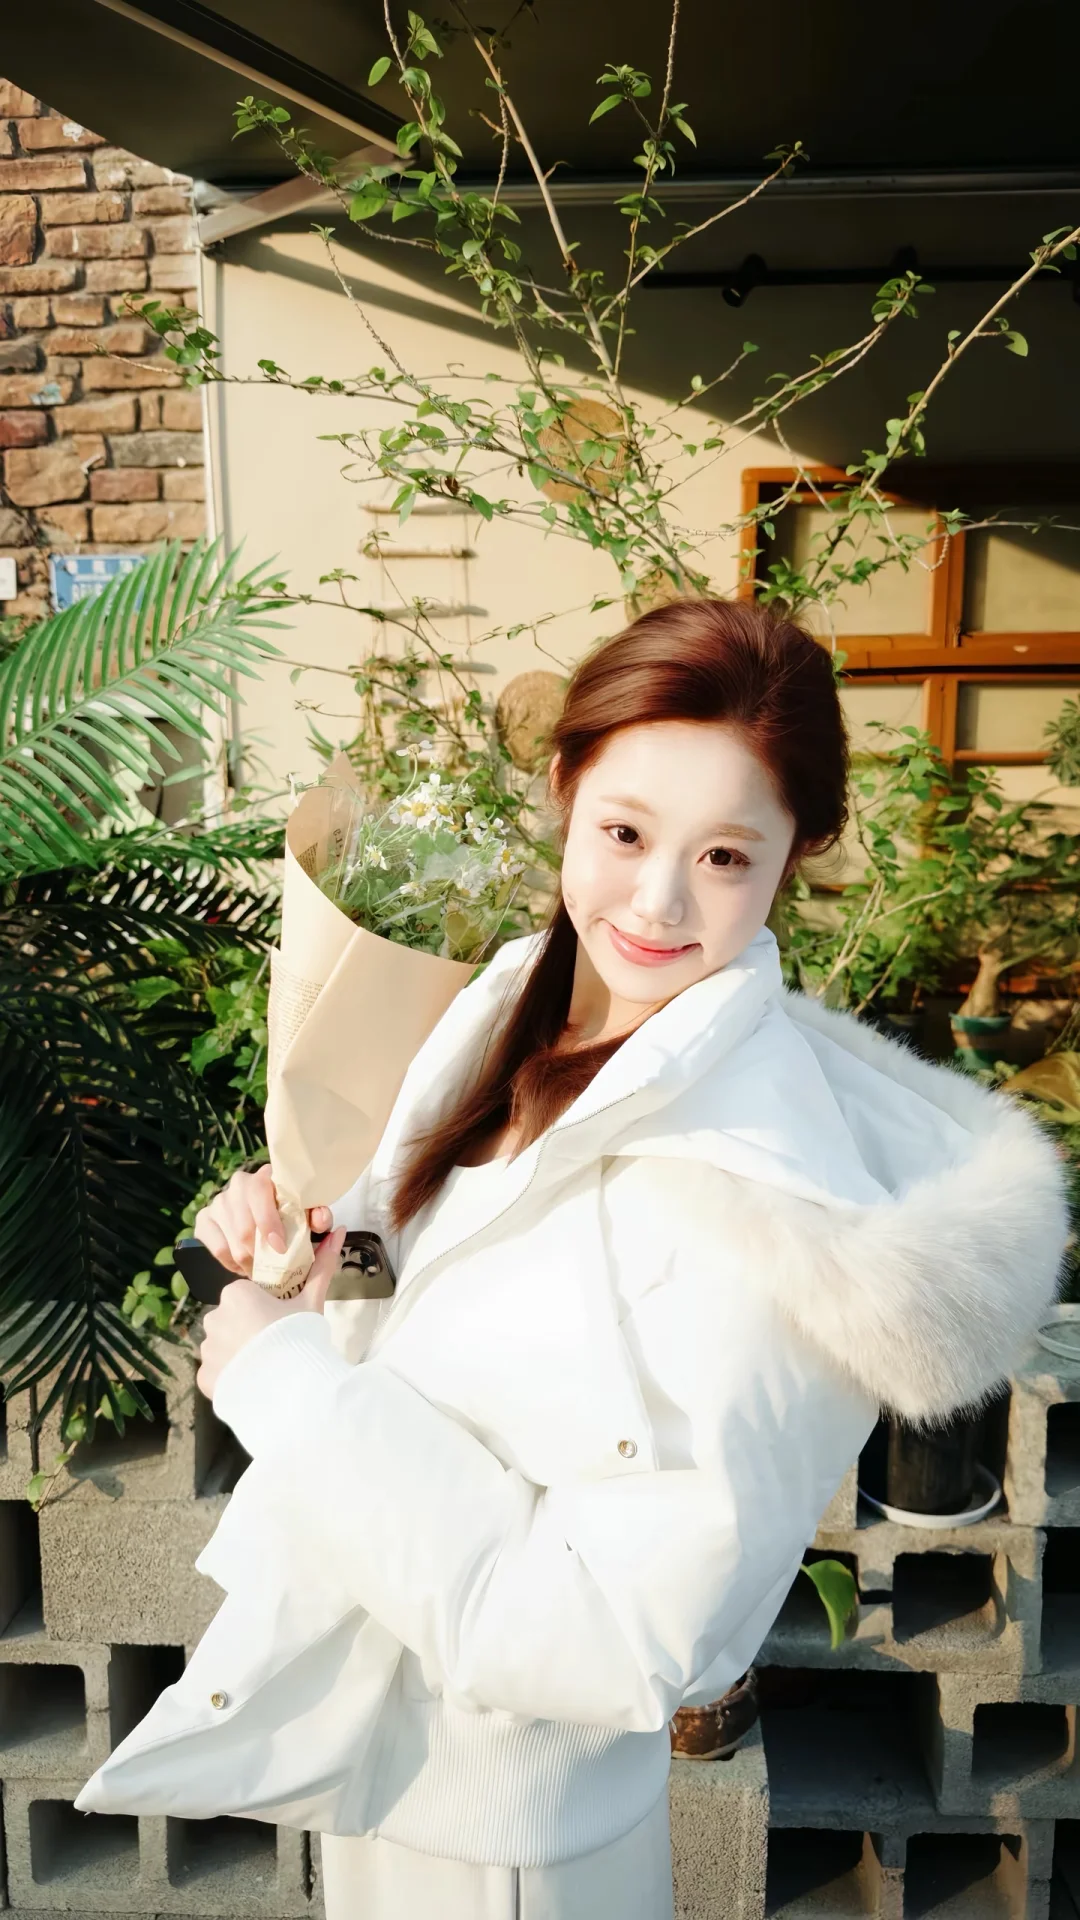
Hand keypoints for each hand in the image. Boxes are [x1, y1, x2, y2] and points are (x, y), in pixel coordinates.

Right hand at [193, 1163, 333, 1276]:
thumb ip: (318, 1216)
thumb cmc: (290, 1213)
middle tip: (272, 1267)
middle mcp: (238, 1185)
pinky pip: (217, 1249)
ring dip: (249, 1262)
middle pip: (244, 1228)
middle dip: (261, 1254)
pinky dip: (232, 1263)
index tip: (280, 1247)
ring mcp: (217, 1203)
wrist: (266, 1213)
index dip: (268, 1222)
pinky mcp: (204, 1221)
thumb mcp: (307, 1213)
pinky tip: (244, 1265)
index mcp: (265, 1177)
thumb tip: (321, 1221)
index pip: (259, 1193)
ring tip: (261, 1269)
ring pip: (231, 1243)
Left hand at [194, 1227, 345, 1400]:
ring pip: (223, 1346)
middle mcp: (214, 1317)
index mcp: (235, 1294)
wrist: (292, 1385)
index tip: (280, 1322)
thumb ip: (321, 1267)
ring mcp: (207, 1349)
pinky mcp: (205, 1377)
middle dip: (250, 1331)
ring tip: (265, 1365)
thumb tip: (339, 1231)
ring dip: (239, 1353)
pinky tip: (251, 1380)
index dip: (264, 1310)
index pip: (245, 1297)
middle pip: (233, 1320)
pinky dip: (230, 1377)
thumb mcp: (311, 1301)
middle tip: (276, 1344)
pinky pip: (217, 1373)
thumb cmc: (301, 1335)